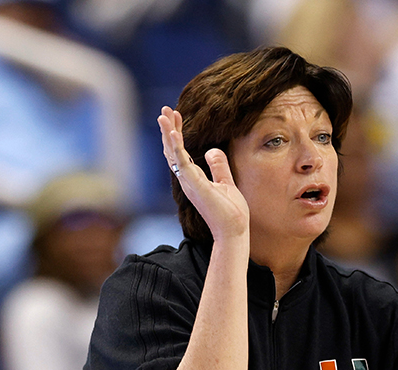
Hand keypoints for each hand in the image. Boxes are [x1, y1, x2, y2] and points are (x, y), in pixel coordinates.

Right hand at [158, 106, 249, 241]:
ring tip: (163, 115)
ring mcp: (189, 183)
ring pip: (173, 154)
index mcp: (194, 179)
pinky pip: (182, 163)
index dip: (177, 134)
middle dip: (169, 130)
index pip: (181, 153)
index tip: (176, 116)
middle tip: (165, 110)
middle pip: (173, 150)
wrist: (234, 231)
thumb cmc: (230, 212)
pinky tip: (173, 133)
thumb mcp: (226, 183)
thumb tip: (211, 150)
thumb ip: (218, 166)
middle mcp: (187, 180)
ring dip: (168, 134)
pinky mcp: (195, 186)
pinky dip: (176, 147)